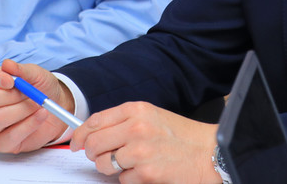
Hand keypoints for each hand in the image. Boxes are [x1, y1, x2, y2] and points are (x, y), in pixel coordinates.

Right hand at [0, 59, 74, 152]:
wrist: (56, 106)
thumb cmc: (40, 88)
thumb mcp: (35, 74)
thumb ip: (21, 70)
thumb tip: (7, 64)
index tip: (13, 81)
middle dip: (10, 96)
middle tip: (29, 93)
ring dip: (23, 109)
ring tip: (37, 104)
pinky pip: (11, 135)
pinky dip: (31, 123)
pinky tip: (41, 115)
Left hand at [71, 101, 219, 183]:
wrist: (209, 153)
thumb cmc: (182, 136)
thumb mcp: (152, 117)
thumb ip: (124, 121)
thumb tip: (94, 134)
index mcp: (137, 110)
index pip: (95, 121)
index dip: (80, 134)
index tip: (77, 143)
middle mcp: (136, 127)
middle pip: (93, 144)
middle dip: (93, 154)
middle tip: (100, 158)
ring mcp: (140, 151)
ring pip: (104, 164)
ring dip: (112, 168)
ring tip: (132, 164)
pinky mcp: (146, 173)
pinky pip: (122, 180)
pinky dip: (131, 179)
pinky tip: (147, 171)